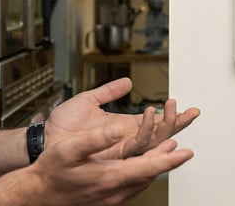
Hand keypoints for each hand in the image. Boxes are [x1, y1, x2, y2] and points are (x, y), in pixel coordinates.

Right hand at [28, 120, 192, 205]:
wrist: (38, 193)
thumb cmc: (51, 171)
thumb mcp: (70, 149)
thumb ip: (95, 138)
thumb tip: (115, 128)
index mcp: (110, 176)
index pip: (149, 167)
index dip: (170, 159)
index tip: (186, 152)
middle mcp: (115, 190)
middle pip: (150, 174)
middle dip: (167, 160)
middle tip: (181, 148)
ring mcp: (112, 197)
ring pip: (143, 182)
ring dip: (156, 166)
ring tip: (167, 152)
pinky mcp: (108, 199)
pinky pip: (133, 186)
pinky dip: (143, 173)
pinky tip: (143, 166)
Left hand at [45, 78, 199, 159]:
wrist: (45, 140)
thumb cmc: (62, 125)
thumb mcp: (88, 99)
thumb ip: (109, 90)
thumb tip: (127, 81)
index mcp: (123, 126)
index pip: (155, 123)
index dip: (173, 117)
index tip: (190, 110)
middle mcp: (125, 139)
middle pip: (160, 134)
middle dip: (176, 123)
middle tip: (190, 112)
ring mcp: (119, 147)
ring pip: (151, 141)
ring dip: (164, 126)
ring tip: (171, 111)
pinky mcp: (110, 153)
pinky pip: (134, 147)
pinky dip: (146, 134)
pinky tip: (152, 121)